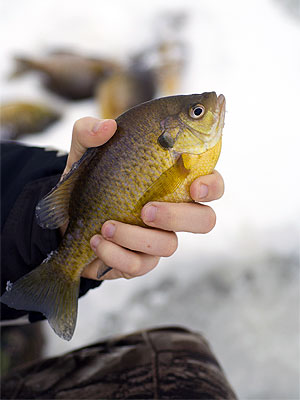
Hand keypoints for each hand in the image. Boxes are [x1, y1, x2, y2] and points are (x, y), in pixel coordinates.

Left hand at [63, 117, 223, 280]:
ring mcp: (158, 239)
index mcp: (172, 183)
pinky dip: (117, 255)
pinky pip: (140, 266)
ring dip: (136, 237)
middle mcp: (173, 212)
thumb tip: (107, 127)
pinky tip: (97, 242)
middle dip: (178, 217)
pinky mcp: (140, 261)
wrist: (66, 217)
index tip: (195, 187)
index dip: (212, 187)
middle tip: (147, 211)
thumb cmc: (88, 180)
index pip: (211, 184)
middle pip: (204, 220)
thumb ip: (90, 133)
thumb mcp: (84, 153)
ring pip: (169, 245)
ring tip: (106, 226)